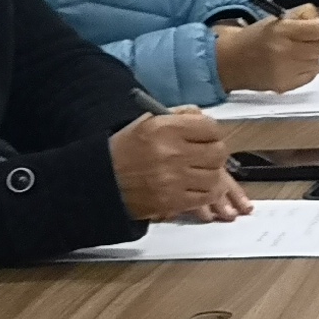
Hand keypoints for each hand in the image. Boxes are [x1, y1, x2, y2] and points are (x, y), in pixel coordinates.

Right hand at [112, 106, 251, 221]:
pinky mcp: (173, 202)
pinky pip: (206, 196)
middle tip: (205, 155)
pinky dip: (206, 192)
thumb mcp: (147, 123)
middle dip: (214, 152)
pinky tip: (197, 187)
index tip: (207, 136)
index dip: (211, 132)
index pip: (210, 127)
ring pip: (215, 176)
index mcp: (165, 128)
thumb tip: (202, 116)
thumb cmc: (125, 150)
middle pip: (218, 152)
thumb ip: (178, 116)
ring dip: (210, 174)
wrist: (101, 183)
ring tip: (199, 172)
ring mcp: (174, 179)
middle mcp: (172, 153)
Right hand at [213, 7, 318, 92]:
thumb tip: (318, 20)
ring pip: (317, 62)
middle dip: (317, 42)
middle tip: (308, 40)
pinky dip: (307, 69)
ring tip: (298, 52)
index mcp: (281, 31)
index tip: (315, 27)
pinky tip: (295, 64)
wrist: (229, 62)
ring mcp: (286, 71)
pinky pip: (310, 76)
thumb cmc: (252, 38)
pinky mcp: (285, 86)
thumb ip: (300, 16)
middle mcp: (285, 52)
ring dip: (311, 56)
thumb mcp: (275, 19)